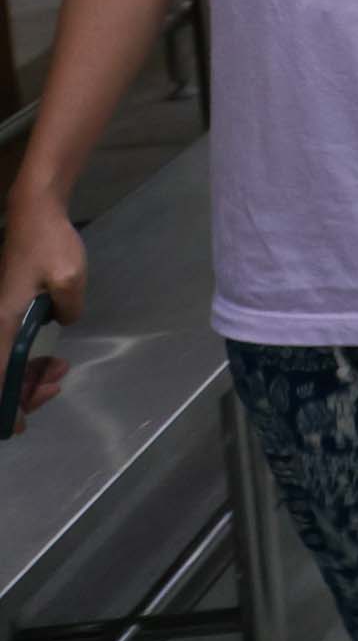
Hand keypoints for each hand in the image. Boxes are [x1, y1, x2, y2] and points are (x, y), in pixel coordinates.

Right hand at [0, 198, 83, 416]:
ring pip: (3, 365)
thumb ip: (67, 311)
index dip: (5, 406)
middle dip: (21, 392)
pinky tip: (50, 359)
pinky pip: (7, 350)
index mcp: (0, 324)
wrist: (34, 215)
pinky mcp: (4, 315)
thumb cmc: (49, 245)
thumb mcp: (69, 279)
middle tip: (55, 385)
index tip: (18, 425)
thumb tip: (62, 325)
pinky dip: (24, 361)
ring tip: (58, 372)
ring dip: (26, 377)